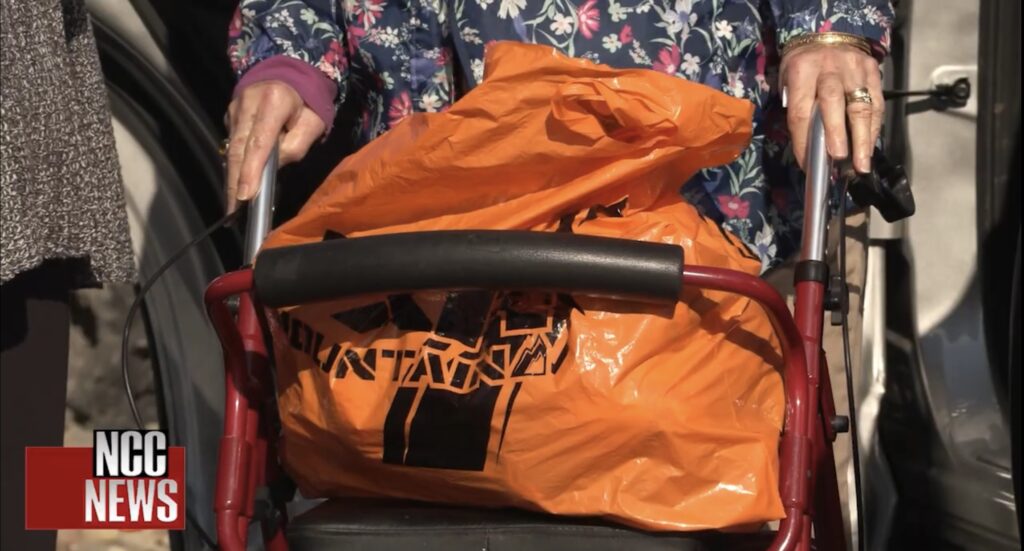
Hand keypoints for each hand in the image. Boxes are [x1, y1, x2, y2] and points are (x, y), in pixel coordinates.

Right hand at [225, 81, 324, 212]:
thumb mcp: (314, 122)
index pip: (259, 142)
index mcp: (273, 102)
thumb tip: (274, 166)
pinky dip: (234, 164)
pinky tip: (236, 184)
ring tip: (233, 206)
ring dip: (232, 177)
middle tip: (234, 211)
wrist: (288, 71)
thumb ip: (296, 146)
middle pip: (239, 149)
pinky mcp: (230, 114)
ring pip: (232, 148)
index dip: (251, 171)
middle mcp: (248, 104)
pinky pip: (232, 143)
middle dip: (235, 182)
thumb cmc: (308, 101)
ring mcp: (235, 108)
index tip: (245, 196)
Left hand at [781, 44, 882, 173]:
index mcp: (801, 70)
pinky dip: (873, 128)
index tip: (807, 163)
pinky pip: (876, 104)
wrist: (829, 35)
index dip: (803, 139)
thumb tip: (809, 148)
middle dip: (837, 134)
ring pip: (861, 105)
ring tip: (862, 164)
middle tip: (840, 159)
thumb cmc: (804, 66)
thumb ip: (796, 108)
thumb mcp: (788, 81)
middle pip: (833, 103)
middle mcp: (829, 68)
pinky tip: (869, 147)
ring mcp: (855, 69)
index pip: (801, 110)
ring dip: (862, 138)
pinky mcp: (874, 71)